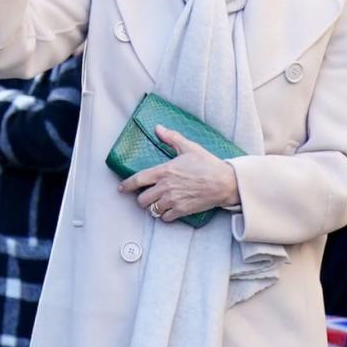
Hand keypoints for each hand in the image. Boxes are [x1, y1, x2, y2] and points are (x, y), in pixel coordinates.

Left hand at [118, 126, 238, 222]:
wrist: (224, 182)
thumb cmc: (208, 164)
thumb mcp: (189, 147)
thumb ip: (172, 138)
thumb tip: (159, 128)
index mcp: (164, 171)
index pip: (138, 180)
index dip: (126, 185)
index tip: (121, 188)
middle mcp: (165, 187)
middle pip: (142, 199)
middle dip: (142, 198)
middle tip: (147, 196)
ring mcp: (173, 200)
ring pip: (152, 210)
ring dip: (153, 207)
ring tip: (158, 203)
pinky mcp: (181, 210)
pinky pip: (165, 218)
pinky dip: (164, 215)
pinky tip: (168, 210)